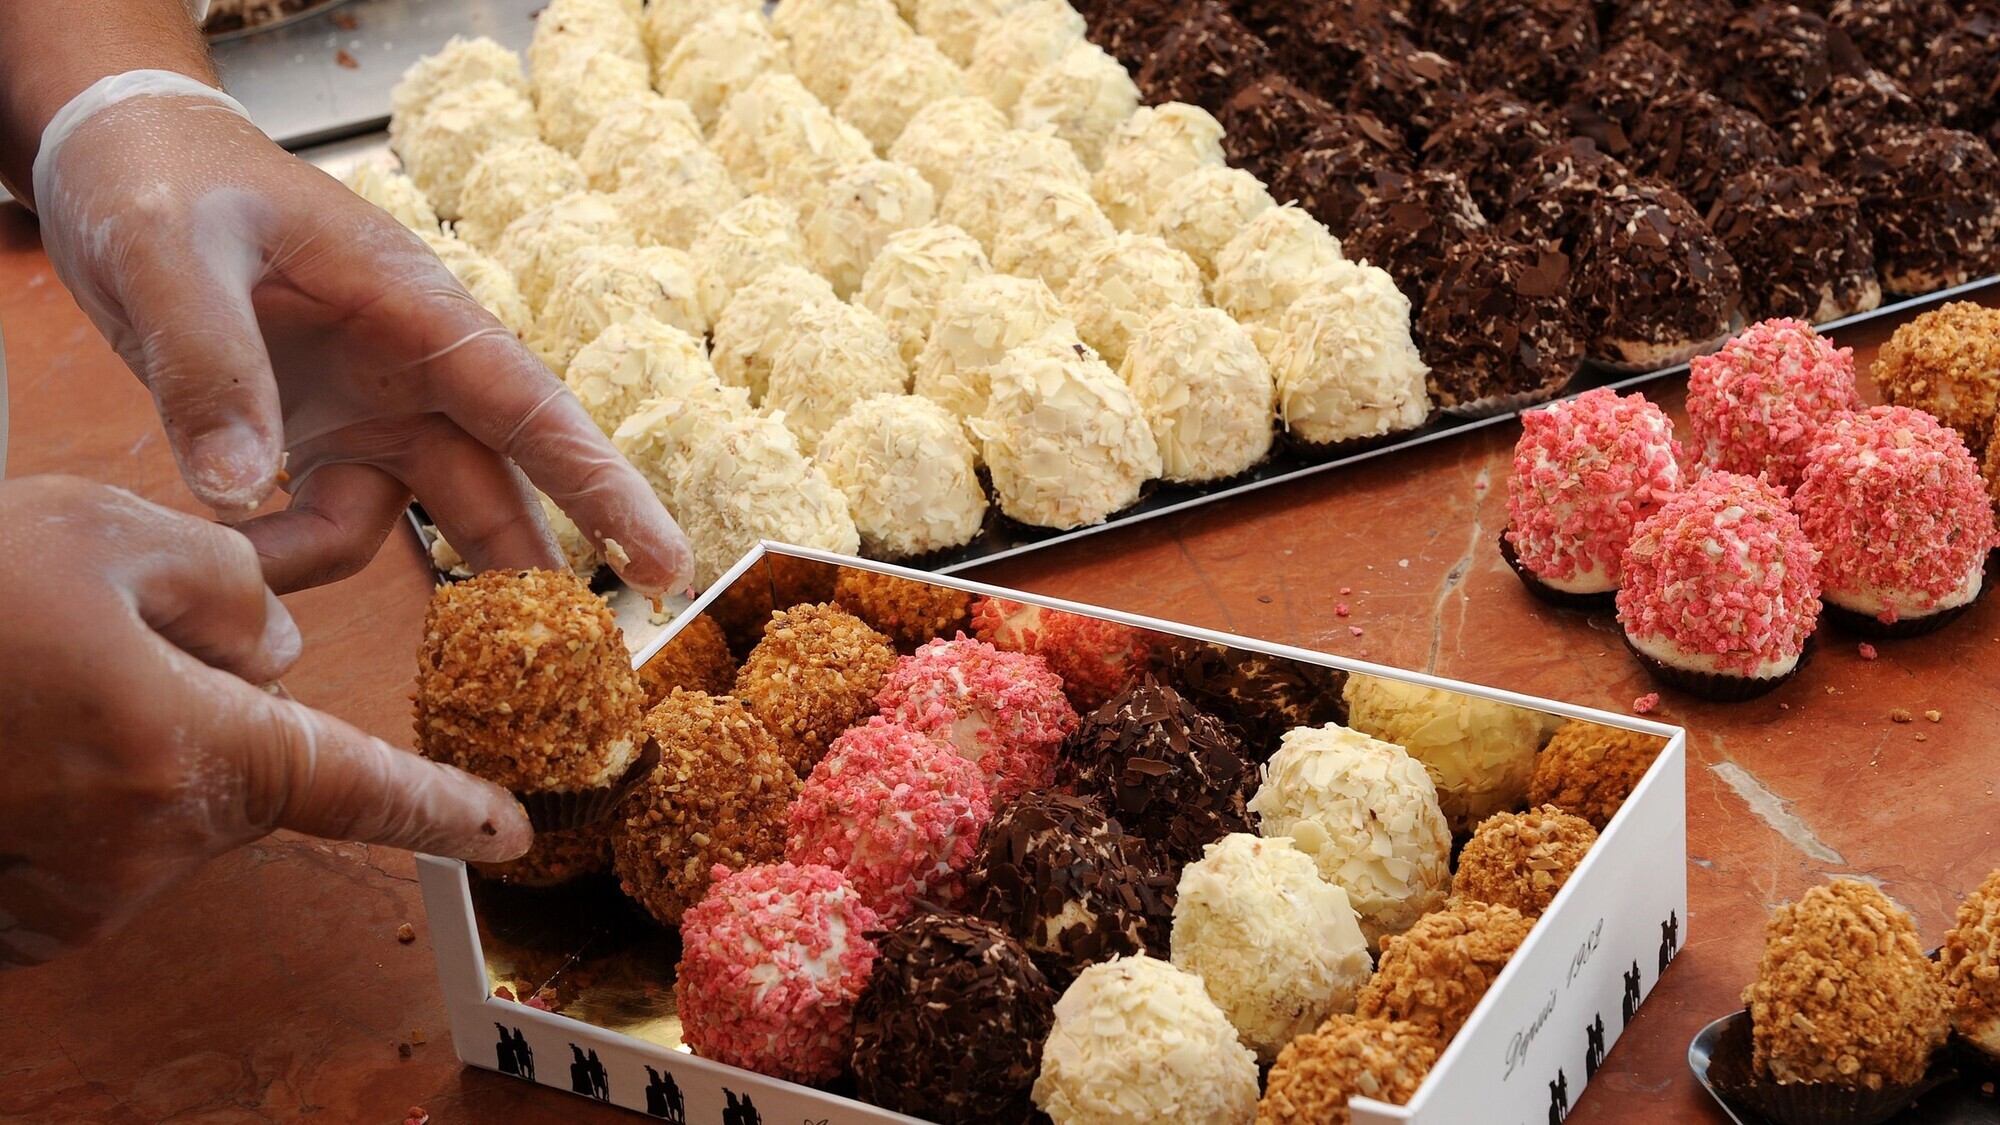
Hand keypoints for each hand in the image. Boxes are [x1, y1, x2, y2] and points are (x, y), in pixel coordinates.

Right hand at [0, 476, 530, 969]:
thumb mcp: (102, 539)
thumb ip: (236, 584)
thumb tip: (280, 644)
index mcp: (192, 756)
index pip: (361, 788)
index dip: (443, 807)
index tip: (507, 831)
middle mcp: (143, 849)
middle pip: (245, 760)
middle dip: (203, 691)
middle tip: (96, 628)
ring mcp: (73, 895)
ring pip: (166, 790)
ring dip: (129, 731)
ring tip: (33, 672)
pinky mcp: (18, 914)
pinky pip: (93, 831)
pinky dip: (73, 777)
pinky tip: (18, 724)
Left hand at [30, 78, 692, 594]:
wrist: (120, 156)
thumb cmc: (162, 178)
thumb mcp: (169, 254)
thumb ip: (206, 365)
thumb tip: (237, 491)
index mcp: (418, 310)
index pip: (533, 411)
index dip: (605, 491)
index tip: (667, 566)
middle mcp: (414, 371)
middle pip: (495, 491)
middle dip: (524, 581)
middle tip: (566, 678)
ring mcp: (370, 410)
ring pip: (404, 525)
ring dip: (326, 563)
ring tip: (232, 575)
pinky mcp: (320, 440)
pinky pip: (326, 525)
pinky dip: (279, 553)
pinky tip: (220, 546)